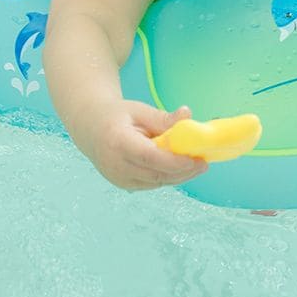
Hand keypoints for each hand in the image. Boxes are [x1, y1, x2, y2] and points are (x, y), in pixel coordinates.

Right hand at [91, 100, 208, 190]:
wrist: (92, 128)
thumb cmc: (118, 116)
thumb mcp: (140, 111)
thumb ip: (164, 118)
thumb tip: (187, 115)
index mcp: (117, 141)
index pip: (149, 157)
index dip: (174, 161)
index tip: (195, 158)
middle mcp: (115, 165)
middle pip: (155, 174)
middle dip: (183, 171)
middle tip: (203, 163)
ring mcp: (117, 178)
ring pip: (156, 182)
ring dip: (179, 176)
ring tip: (197, 165)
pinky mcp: (123, 185)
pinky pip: (151, 184)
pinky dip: (168, 177)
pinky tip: (181, 168)